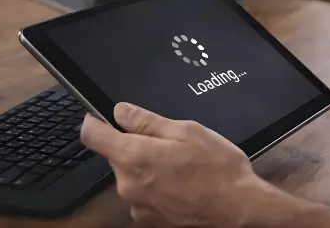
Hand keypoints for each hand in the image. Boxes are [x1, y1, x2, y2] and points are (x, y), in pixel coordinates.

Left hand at [81, 103, 263, 226]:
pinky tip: (180, 184)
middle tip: (168, 142)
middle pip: (115, 155)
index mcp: (134, 157)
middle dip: (134, 144)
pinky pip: (141, 194)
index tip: (104, 116)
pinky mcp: (147, 219)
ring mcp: (136, 205)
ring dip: (146, 166)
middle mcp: (127, 184)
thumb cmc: (218, 168)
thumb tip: (120, 112)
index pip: (92, 135)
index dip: (95, 120)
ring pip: (130, 174)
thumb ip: (148, 121)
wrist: (238, 208)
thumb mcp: (187, 131)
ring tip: (179, 165)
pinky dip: (154, 186)